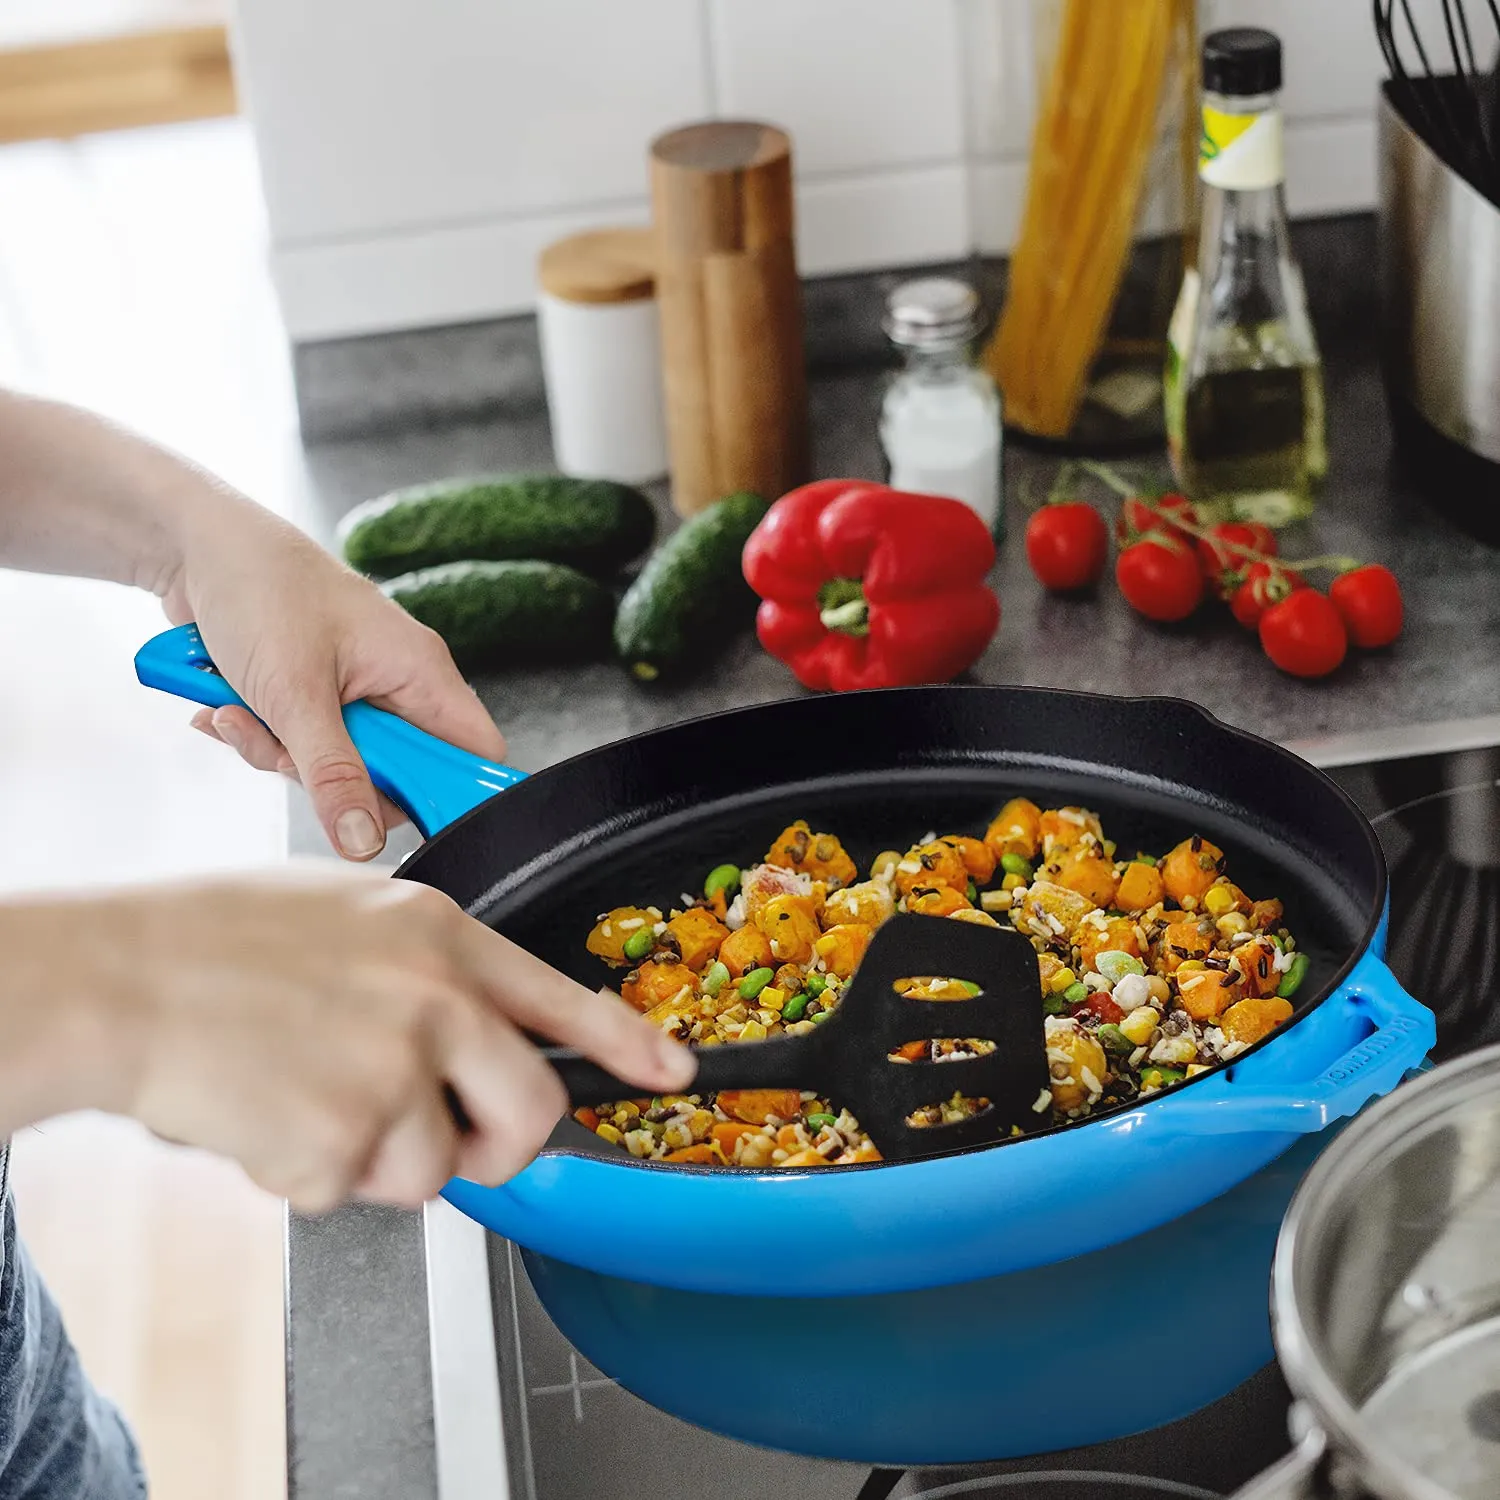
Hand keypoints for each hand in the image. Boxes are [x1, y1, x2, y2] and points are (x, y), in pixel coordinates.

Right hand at [24, 866, 695, 1211]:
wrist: (121, 976)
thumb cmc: (213, 937)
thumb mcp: (347, 912)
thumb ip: (423, 964)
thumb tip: (467, 1022)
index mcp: (439, 937)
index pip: (561, 999)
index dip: (626, 1045)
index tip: (670, 1073)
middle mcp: (435, 1000)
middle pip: (527, 1113)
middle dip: (496, 1147)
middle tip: (449, 1141)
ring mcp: (396, 1070)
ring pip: (428, 1167)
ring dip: (370, 1155)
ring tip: (300, 1091)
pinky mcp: (345, 1138)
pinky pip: (349, 1191)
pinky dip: (305, 1172)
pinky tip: (263, 1111)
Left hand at [163, 498, 502, 860]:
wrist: (192, 544)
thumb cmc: (258, 587)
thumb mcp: (294, 695)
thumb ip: (333, 775)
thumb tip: (364, 843)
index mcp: (419, 670)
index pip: (473, 753)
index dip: (449, 794)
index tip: (397, 817)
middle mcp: (396, 680)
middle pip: (395, 772)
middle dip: (331, 777)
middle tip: (287, 752)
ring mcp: (353, 688)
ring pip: (338, 763)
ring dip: (279, 754)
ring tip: (239, 716)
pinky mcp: (311, 692)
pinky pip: (300, 744)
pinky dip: (259, 735)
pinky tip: (224, 709)